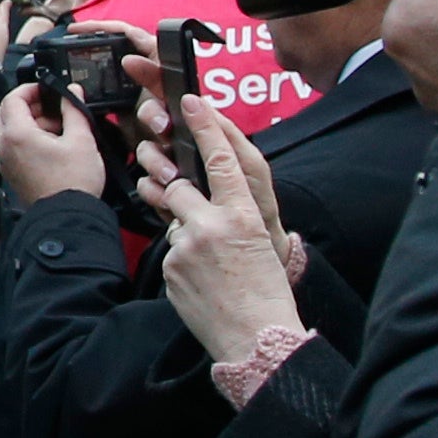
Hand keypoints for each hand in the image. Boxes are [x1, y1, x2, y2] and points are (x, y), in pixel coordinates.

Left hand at [0, 74, 109, 203]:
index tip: (46, 89)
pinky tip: (51, 146)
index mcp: (17, 134)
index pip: (12, 99)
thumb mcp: (81, 140)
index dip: (29, 89)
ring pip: (8, 131)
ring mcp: (5, 162)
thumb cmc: (74, 181)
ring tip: (57, 129)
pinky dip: (26, 140)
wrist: (67, 217)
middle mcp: (4, 147)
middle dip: (28, 106)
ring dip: (29, 123)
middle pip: (6, 113)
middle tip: (52, 108)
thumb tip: (72, 91)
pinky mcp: (11, 174)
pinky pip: (12, 148)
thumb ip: (74, 110)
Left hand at [143, 98, 301, 368]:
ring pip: (175, 220)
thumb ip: (234, 215)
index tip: (190, 100)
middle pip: (179, 185)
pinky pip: (171, 248)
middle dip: (174, 183)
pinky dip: (183, 256)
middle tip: (177, 185)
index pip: (223, 160)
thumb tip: (211, 200)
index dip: (206, 127)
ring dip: (186, 229)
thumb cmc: (266, 290)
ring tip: (210, 257)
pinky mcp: (171, 268)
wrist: (256, 338)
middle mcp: (213, 225)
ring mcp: (187, 247)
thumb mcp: (260, 242)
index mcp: (245, 215)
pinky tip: (203, 278)